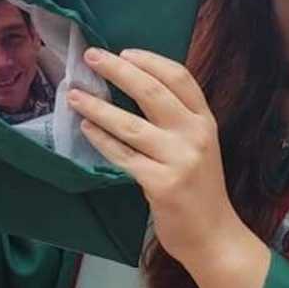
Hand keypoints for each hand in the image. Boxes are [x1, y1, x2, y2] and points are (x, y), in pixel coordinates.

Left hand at [67, 48, 242, 270]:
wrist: (213, 235)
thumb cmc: (199, 189)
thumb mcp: (199, 145)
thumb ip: (177, 120)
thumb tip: (134, 88)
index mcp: (205, 121)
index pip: (180, 77)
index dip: (150, 60)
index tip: (124, 51)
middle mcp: (195, 135)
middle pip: (152, 91)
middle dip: (118, 70)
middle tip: (91, 57)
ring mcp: (179, 159)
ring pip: (130, 124)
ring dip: (97, 107)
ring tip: (75, 95)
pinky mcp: (161, 184)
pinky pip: (122, 155)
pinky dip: (101, 139)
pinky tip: (86, 128)